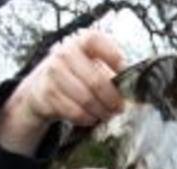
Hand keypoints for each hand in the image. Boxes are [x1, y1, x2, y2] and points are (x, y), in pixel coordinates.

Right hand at [0, 29, 124, 154]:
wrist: (41, 86)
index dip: (114, 58)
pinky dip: (88, 118)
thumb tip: (134, 86)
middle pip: (96, 81)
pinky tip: (92, 117)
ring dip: (101, 111)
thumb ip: (112, 70)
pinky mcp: (46, 94)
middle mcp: (64, 53)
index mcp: (81, 42)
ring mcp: (53, 73)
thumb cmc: (78, 74)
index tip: (124, 73)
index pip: (97, 42)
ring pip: (86, 99)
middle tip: (120, 107)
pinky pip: (75, 112)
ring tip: (108, 114)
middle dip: (112, 99)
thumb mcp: (94, 64)